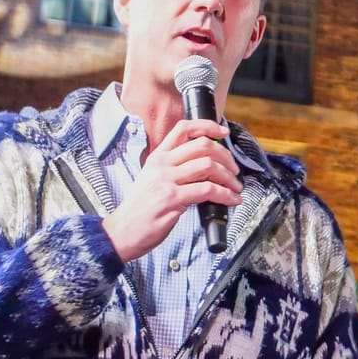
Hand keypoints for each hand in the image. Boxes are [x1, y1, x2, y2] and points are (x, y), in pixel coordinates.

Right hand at [101, 119, 240, 262]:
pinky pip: (208, 190)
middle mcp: (162, 164)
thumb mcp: (152, 180)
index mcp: (157, 157)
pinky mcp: (173, 199)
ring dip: (229, 177)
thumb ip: (174, 169)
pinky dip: (225, 194)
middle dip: (225, 156)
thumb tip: (206, 164)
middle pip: (202, 146)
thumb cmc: (140, 210)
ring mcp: (166, 180)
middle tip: (234, 169)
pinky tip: (231, 200)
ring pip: (208, 166)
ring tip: (235, 187)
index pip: (183, 128)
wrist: (122, 232)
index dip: (207, 126)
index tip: (223, 131)